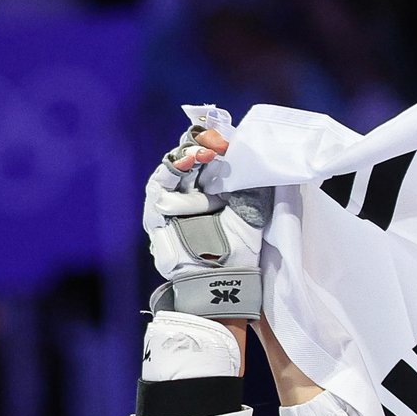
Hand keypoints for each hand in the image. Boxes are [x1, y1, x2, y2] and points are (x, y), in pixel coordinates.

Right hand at [143, 111, 270, 320]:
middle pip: (192, 160)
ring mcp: (174, 204)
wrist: (221, 282)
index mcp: (217, 193)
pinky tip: (186, 160)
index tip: (227, 133)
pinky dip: (171, 171)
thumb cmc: (240, 251)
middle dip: (201, 145)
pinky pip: (159, 187)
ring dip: (187, 154)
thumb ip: (253, 187)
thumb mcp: (252, 213)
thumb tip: (258, 157)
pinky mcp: (157, 213)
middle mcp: (194, 195)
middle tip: (214, 135)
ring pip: (175, 169)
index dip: (218, 146)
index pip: (213, 161)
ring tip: (203, 149)